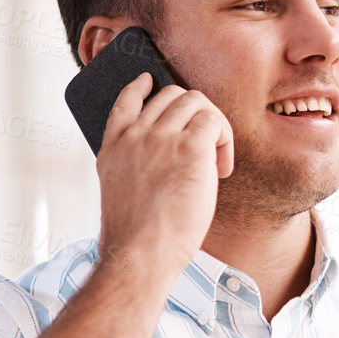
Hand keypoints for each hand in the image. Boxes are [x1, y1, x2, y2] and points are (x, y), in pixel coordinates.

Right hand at [95, 72, 233, 281]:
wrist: (139, 255)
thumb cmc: (136, 239)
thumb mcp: (121, 194)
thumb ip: (136, 168)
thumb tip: (165, 163)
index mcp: (113, 147)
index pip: (125, 100)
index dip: (140, 87)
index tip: (149, 82)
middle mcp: (134, 136)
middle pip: (171, 95)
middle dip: (194, 113)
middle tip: (205, 149)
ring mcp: (160, 137)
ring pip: (195, 101)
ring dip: (213, 125)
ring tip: (216, 161)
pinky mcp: (188, 147)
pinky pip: (213, 122)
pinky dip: (224, 140)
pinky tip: (222, 169)